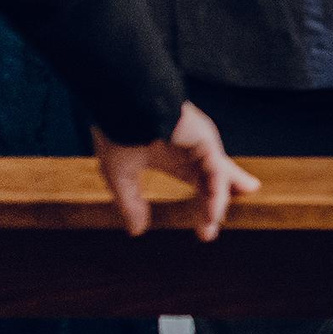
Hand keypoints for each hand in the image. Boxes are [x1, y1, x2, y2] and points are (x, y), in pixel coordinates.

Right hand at [95, 101, 260, 241]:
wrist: (119, 100)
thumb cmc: (116, 129)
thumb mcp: (120, 174)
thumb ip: (131, 202)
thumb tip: (137, 231)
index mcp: (172, 154)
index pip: (197, 179)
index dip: (203, 202)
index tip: (205, 230)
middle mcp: (189, 148)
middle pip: (212, 179)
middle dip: (215, 203)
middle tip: (208, 233)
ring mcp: (199, 143)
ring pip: (216, 176)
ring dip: (214, 203)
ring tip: (209, 227)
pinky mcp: (204, 139)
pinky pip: (216, 169)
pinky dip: (216, 191)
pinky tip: (212, 212)